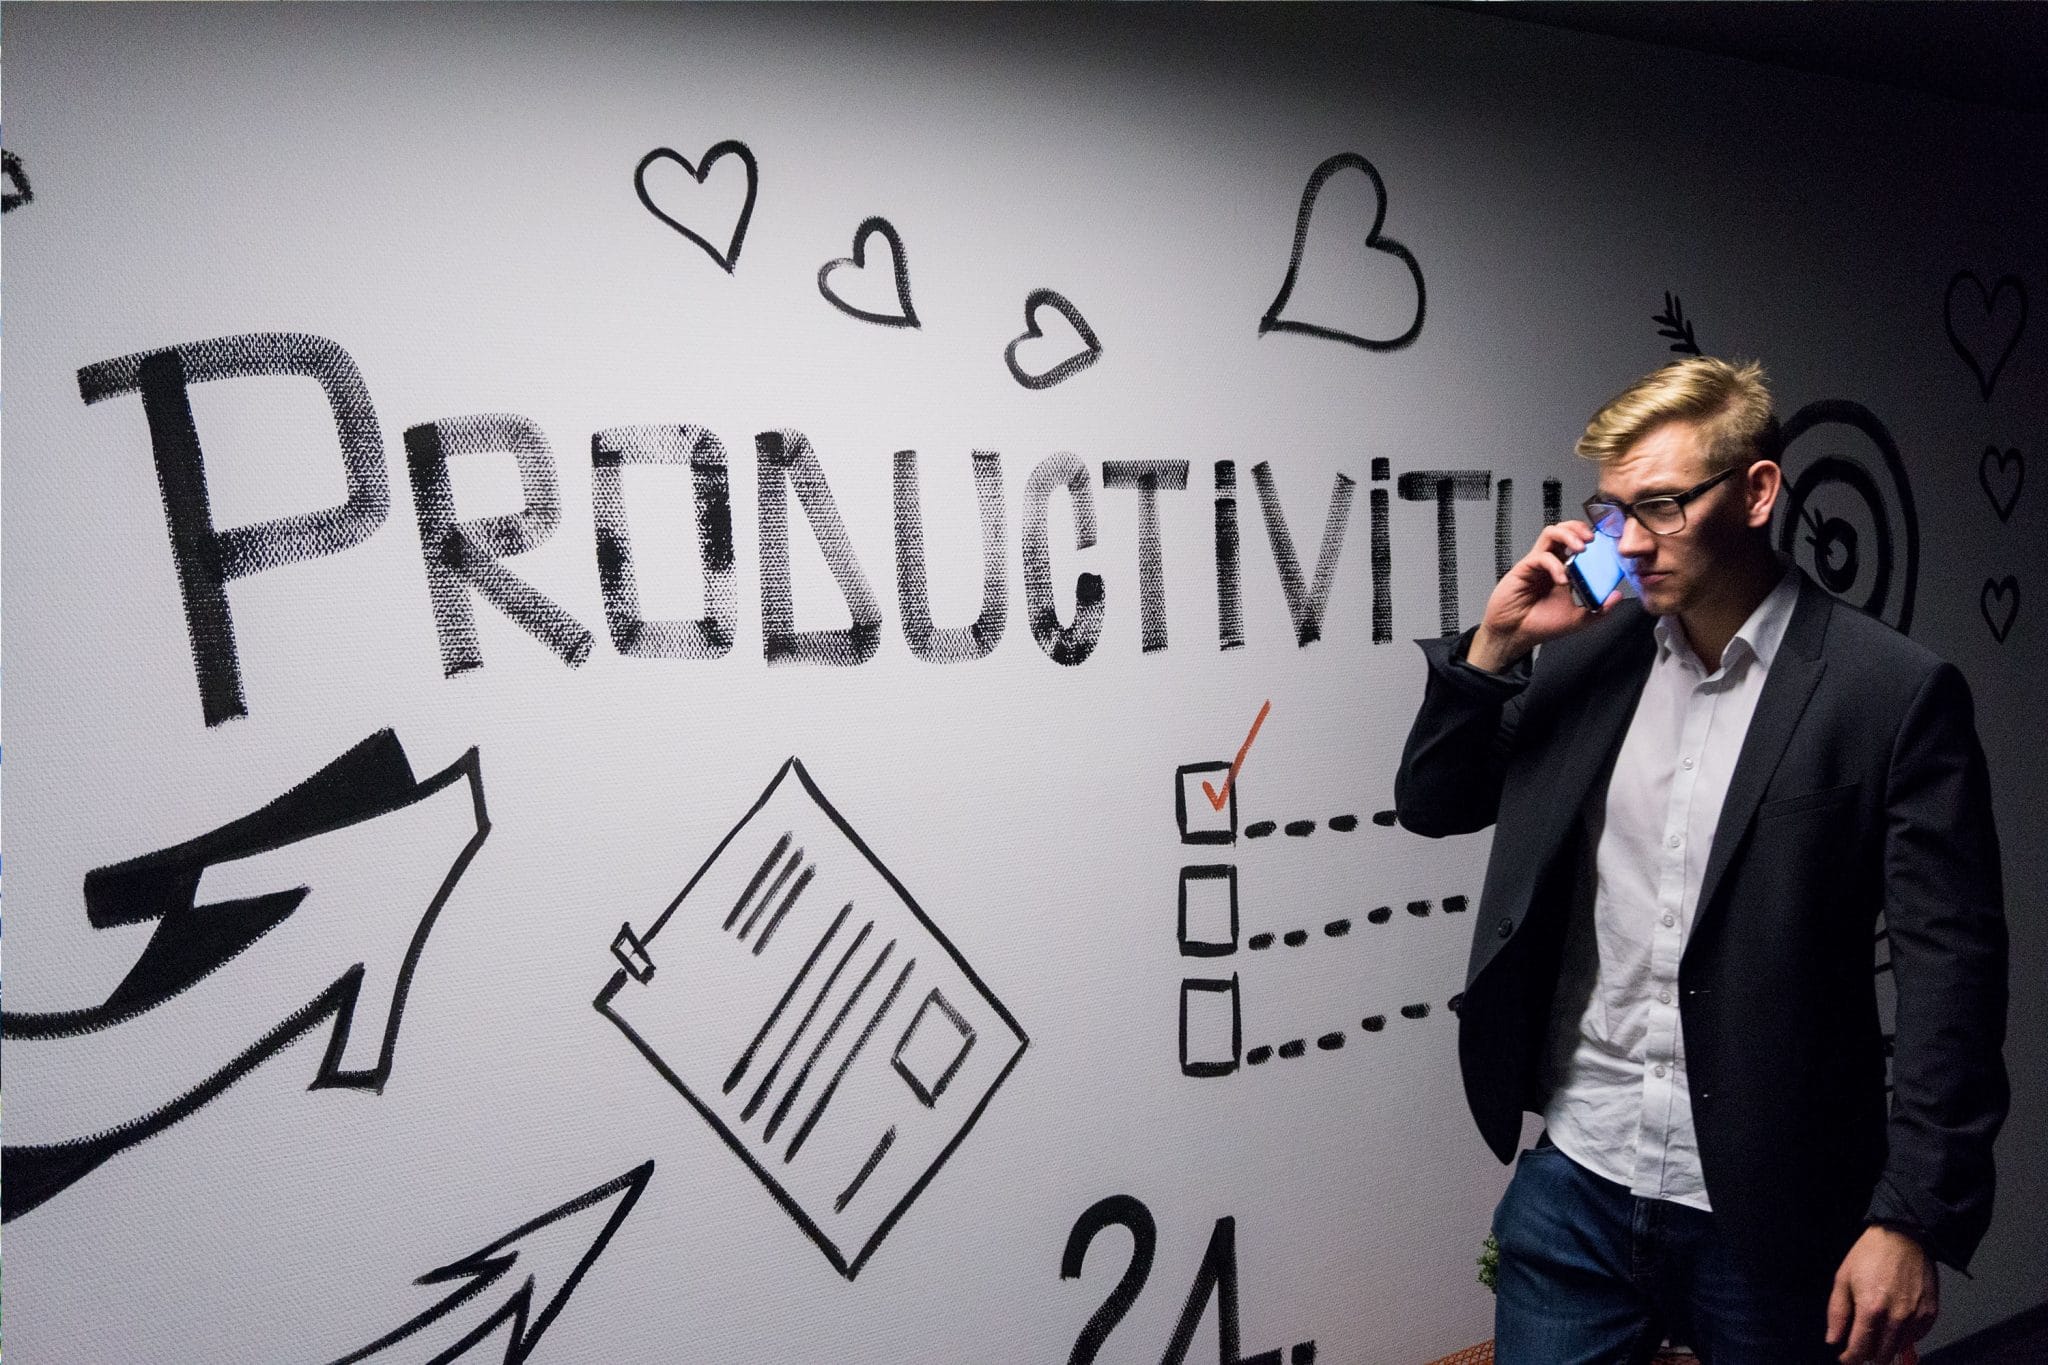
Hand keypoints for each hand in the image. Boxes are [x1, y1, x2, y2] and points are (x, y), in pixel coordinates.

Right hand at [1466, 521, 1620, 671]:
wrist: (1515, 635)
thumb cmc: (1540, 625)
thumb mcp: (1578, 620)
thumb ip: (1598, 609)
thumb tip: (1616, 596)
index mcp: (1565, 570)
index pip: (1579, 544)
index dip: (1593, 540)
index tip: (1607, 544)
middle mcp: (1552, 562)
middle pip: (1565, 530)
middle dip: (1580, 528)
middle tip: (1593, 539)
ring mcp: (1538, 563)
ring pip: (1551, 533)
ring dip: (1568, 535)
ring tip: (1581, 548)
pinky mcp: (1524, 567)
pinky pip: (1541, 556)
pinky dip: (1554, 565)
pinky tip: (1561, 580)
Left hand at [1828, 1225, 1937, 1362]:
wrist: (1903, 1237)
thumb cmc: (1870, 1255)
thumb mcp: (1843, 1278)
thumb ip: (1837, 1312)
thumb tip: (1833, 1339)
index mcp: (1871, 1309)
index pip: (1860, 1348)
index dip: (1850, 1358)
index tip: (1845, 1358)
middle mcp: (1896, 1317)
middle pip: (1882, 1354)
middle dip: (1868, 1355)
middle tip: (1860, 1346)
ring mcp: (1916, 1317)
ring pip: (1899, 1348)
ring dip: (1886, 1347)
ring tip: (1876, 1334)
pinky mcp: (1930, 1313)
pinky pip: (1917, 1337)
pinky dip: (1905, 1337)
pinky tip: (1895, 1325)